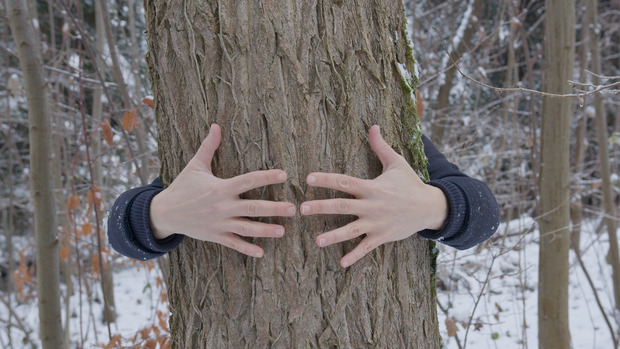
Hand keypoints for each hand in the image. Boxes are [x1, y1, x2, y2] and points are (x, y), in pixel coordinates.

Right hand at [149, 124, 295, 257]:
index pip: (248, 181)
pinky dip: (247, 249)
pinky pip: (234, 243)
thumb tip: (216, 125)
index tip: (284, 175)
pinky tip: (262, 253)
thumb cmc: (182, 187)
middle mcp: (222, 207)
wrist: (164, 212)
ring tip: (283, 230)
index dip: (267, 177)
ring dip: (266, 230)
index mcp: (220, 188)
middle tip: (292, 209)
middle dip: (274, 209)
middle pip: (253, 208)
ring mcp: (219, 223)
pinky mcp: (215, 236)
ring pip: (247, 228)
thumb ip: (208, 146)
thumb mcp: (195, 166)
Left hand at [300, 125, 447, 267]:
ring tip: (317, 242)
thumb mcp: (397, 163)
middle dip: (321, 207)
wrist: (430, 207)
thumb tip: (373, 125)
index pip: (344, 181)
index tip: (308, 178)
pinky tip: (341, 264)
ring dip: (334, 236)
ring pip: (351, 230)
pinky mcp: (382, 237)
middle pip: (342, 206)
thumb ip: (381, 146)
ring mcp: (376, 223)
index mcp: (371, 187)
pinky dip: (355, 256)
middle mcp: (372, 205)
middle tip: (302, 209)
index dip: (326, 179)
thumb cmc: (410, 184)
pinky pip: (366, 248)